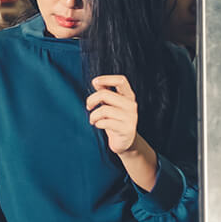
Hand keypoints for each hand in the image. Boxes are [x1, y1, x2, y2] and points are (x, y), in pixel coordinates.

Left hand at [87, 75, 157, 189]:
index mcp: (128, 96)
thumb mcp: (111, 106)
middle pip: (106, 94)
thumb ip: (105, 93)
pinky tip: (98, 125)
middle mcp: (131, 105)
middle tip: (88, 107)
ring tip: (92, 120)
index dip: (107, 78)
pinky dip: (98, 124)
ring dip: (93, 115)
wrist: (125, 143)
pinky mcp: (126, 130)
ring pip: (104, 110)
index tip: (94, 82)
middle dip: (92, 100)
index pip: (121, 80)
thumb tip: (96, 82)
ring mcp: (130, 118)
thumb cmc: (115, 121)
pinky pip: (106, 123)